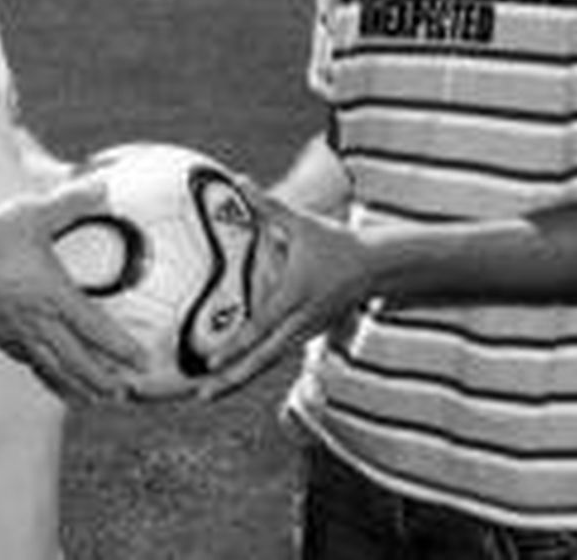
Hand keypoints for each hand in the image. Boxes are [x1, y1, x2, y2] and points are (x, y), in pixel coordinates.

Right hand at [0, 179, 149, 401]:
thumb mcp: (33, 213)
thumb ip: (71, 201)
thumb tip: (103, 187)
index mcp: (53, 295)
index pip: (96, 329)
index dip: (122, 348)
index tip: (142, 363)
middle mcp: (39, 321)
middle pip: (77, 361)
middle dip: (103, 380)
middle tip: (126, 394)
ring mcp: (17, 333)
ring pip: (54, 369)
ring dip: (78, 386)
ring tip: (96, 400)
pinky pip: (29, 363)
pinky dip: (47, 376)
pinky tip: (52, 379)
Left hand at [197, 195, 370, 400]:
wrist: (374, 266)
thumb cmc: (335, 242)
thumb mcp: (302, 224)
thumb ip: (268, 205)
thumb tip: (239, 180)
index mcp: (295, 297)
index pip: (261, 328)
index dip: (236, 347)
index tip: (212, 362)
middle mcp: (299, 322)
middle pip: (262, 359)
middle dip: (231, 379)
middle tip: (202, 396)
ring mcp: (305, 332)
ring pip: (268, 362)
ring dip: (240, 378)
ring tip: (209, 393)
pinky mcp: (307, 335)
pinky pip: (276, 355)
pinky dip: (254, 367)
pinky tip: (232, 376)